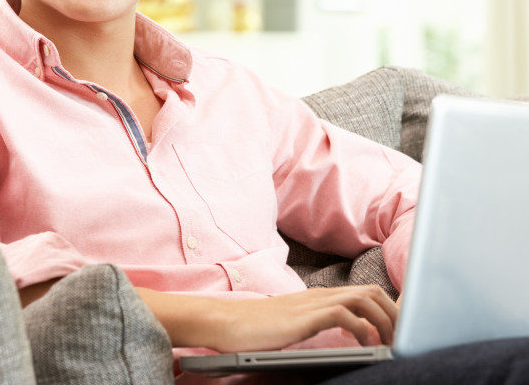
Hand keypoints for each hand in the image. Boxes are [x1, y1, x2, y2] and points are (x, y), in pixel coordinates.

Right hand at [137, 284, 397, 352]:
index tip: (406, 327)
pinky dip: (361, 327)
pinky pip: (343, 314)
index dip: (391, 306)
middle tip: (404, 340)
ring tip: (390, 344)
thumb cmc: (259, 329)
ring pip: (364, 299)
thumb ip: (320, 322)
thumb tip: (347, 333)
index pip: (366, 291)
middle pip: (373, 292)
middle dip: (396, 315)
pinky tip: (365, 344)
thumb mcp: (297, 323)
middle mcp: (322, 294)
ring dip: (384, 320)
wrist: (229, 323)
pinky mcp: (305, 316)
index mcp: (322, 296)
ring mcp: (313, 303)